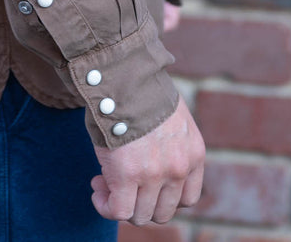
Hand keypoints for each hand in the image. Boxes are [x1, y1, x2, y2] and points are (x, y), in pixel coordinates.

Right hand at [90, 95, 204, 226]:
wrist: (124, 75)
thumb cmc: (140, 88)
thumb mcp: (170, 116)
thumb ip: (170, 141)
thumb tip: (151, 152)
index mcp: (194, 154)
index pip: (187, 198)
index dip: (162, 196)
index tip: (142, 182)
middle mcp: (179, 168)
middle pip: (163, 211)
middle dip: (140, 201)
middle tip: (120, 183)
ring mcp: (154, 175)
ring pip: (140, 215)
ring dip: (120, 203)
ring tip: (103, 182)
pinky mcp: (126, 176)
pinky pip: (118, 210)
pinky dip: (105, 206)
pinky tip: (96, 189)